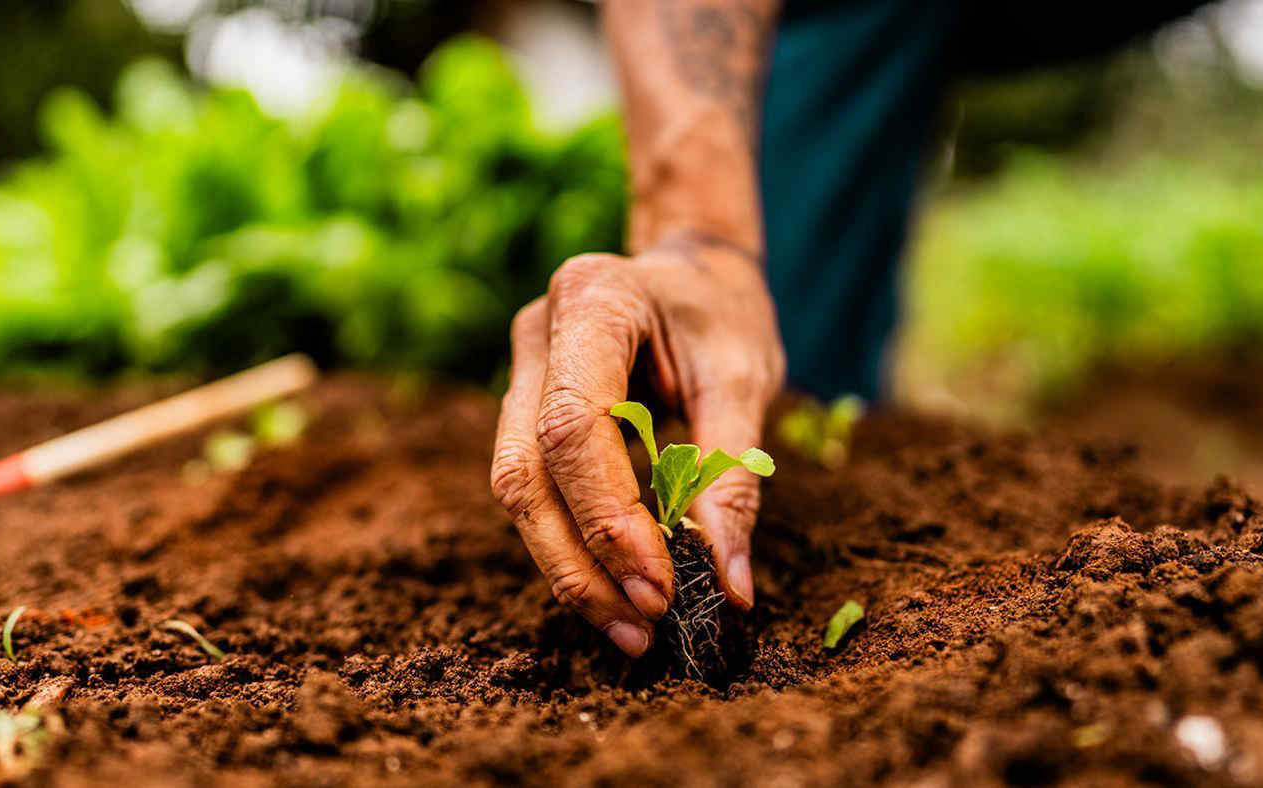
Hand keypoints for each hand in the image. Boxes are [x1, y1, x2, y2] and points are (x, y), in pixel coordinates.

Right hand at [490, 234, 784, 656]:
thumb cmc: (723, 315)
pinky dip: (571, 546)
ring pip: (516, 489)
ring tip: (630, 629)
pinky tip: (613, 592)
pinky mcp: (524, 408)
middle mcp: (536, 333)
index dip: (608, 516)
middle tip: (643, 627)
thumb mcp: (746, 379)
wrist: (693, 271)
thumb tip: (730, 587)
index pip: (574, 425)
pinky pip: (533, 488)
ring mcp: (520, 370)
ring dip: (568, 568)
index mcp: (591, 300)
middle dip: (579, 561)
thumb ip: (732, 477)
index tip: (661, 587)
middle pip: (525, 469)